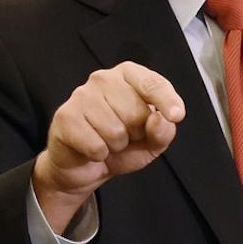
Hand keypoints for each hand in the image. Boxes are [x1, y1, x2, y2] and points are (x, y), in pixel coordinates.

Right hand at [32, 62, 184, 231]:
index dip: (166, 100)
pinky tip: (90, 148)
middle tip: (123, 136)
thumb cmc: (119, 147)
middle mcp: (103, 78)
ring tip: (106, 142)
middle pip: (136, 112)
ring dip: (115, 146)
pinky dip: (98, 154)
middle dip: (134, 134)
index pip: (152, 83)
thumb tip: (161, 118)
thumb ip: (163, 131)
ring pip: (115, 131)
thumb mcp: (150, 143)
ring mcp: (82, 95)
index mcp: (128, 76)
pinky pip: (96, 145)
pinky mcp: (66, 116)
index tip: (176, 115)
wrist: (83, 167)